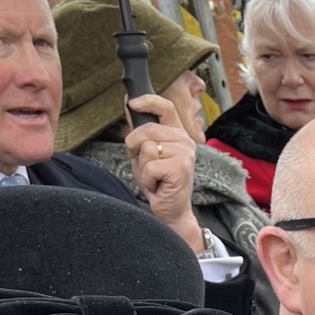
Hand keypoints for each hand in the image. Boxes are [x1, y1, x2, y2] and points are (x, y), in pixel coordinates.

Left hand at [125, 93, 204, 252]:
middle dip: (136, 148)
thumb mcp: (145, 154)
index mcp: (178, 134)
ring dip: (143, 167)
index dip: (148, 101)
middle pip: (147, 130)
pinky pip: (150, 166)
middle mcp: (184, 141)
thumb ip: (140, 131)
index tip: (132, 103)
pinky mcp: (180, 167)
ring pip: (146, 148)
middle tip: (145, 166)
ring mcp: (184, 153)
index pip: (165, 107)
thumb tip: (129, 104)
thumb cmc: (159, 184)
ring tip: (154, 178)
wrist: (172, 212)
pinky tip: (157, 186)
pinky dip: (148, 179)